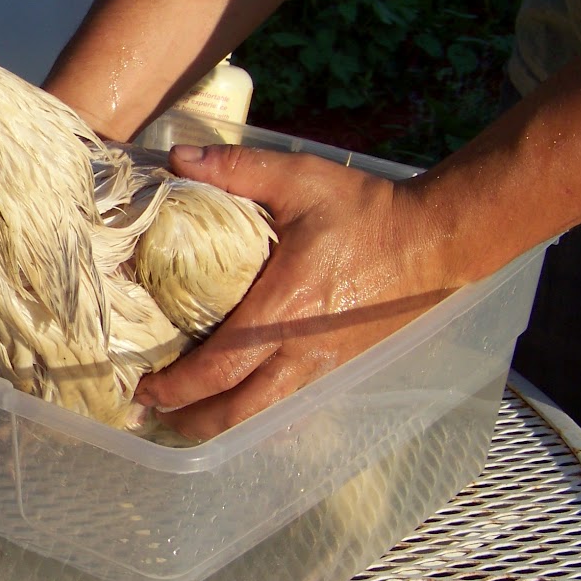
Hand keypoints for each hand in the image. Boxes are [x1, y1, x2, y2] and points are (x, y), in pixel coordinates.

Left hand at [133, 143, 457, 438]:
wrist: (437, 240)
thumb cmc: (367, 211)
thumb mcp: (300, 178)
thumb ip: (236, 169)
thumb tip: (176, 157)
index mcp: (283, 311)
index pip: (219, 368)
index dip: (177, 387)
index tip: (143, 388)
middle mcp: (300, 349)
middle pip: (237, 410)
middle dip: (190, 420)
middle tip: (151, 415)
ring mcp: (322, 364)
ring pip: (263, 414)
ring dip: (219, 423)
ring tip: (183, 418)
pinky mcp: (338, 366)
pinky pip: (288, 402)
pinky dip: (254, 412)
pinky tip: (235, 403)